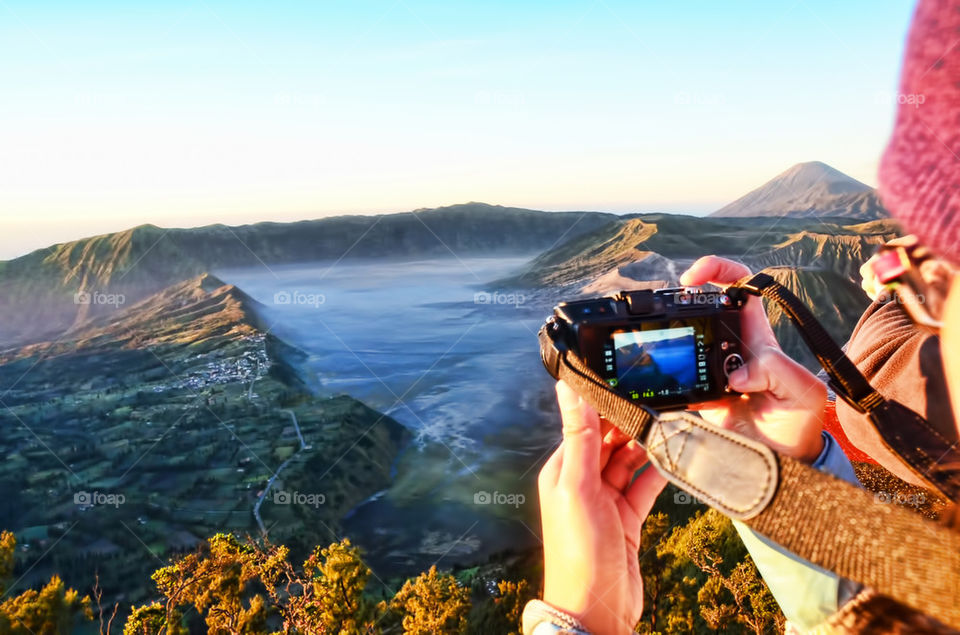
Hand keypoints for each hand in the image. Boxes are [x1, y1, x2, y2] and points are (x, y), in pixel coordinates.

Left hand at [538, 380, 666, 634]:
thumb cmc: (579, 552)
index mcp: (563, 469)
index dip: (608, 405)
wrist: (597, 611)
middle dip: (633, 424)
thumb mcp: (579, 486)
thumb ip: (578, 436)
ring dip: (649, 447)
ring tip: (674, 426)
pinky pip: (645, 486)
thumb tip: (567, 387)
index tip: (633, 383)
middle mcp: (582, 482)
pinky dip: (659, 473)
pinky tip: (677, 458)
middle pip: (610, 441)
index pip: (586, 425)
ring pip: (630, 461)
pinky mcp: (628, 519)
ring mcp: (606, 501)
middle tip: (663, 402)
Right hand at [680, 256, 825, 461]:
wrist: (781, 463)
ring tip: (660, 337)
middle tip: (670, 307)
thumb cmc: (799, 423)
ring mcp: (710, 369)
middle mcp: (731, 347)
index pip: (741, 286)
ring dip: (671, 333)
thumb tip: (737, 374)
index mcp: (758, 337)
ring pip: (684, 336)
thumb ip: (777, 372)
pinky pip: (675, 374)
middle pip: (702, 306)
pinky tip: (659, 373)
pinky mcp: (695, 393)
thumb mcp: (803, 392)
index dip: (719, 270)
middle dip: (682, 299)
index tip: (695, 278)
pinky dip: (664, 370)